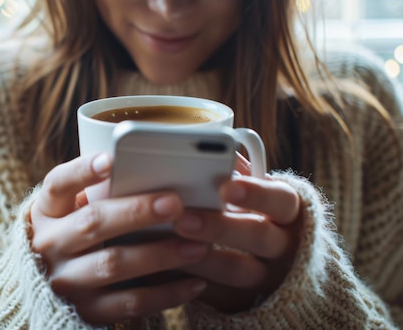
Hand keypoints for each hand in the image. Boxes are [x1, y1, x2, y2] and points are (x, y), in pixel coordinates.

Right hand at [30, 153, 207, 324]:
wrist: (52, 283)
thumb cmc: (78, 231)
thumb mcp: (76, 208)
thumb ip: (103, 193)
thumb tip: (156, 172)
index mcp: (48, 210)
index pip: (58, 183)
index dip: (82, 171)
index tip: (110, 160)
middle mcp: (50, 244)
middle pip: (92, 223)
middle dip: (136, 212)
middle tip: (175, 203)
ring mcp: (65, 280)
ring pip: (113, 264)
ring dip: (159, 255)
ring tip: (197, 246)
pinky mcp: (85, 310)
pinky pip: (129, 303)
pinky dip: (166, 293)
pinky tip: (196, 282)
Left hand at [173, 154, 301, 312]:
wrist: (273, 264)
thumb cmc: (253, 212)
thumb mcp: (254, 192)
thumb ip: (236, 173)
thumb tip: (211, 150)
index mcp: (288, 211)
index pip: (280, 200)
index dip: (256, 193)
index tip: (226, 186)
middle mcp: (284, 246)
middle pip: (258, 236)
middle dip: (218, 226)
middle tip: (183, 218)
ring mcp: (266, 278)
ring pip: (237, 270)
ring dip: (200, 258)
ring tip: (166, 245)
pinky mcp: (243, 301)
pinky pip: (216, 294)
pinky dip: (188, 282)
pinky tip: (163, 268)